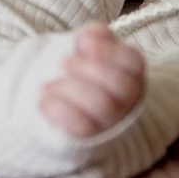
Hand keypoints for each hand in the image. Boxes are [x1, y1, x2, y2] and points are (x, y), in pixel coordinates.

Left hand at [40, 22, 144, 137]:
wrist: (62, 111)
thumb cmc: (79, 76)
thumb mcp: (87, 51)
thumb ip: (93, 37)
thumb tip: (89, 37)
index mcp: (130, 76)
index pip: (133, 62)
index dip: (110, 51)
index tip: (84, 43)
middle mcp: (126, 101)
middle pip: (121, 84)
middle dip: (87, 68)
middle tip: (65, 62)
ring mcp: (110, 123)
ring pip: (103, 105)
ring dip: (70, 88)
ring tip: (49, 84)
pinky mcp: (89, 140)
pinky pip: (82, 127)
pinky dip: (59, 109)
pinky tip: (45, 100)